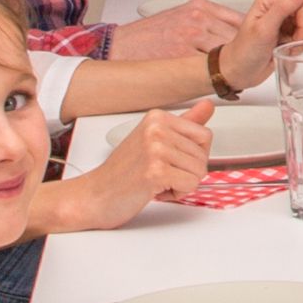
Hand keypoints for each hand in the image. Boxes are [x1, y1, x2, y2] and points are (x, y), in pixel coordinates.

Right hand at [34, 101, 212, 230]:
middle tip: (158, 174)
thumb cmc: (122, 172)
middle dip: (186, 173)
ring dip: (180, 184)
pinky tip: (154, 190)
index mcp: (157, 117)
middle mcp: (156, 128)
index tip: (172, 161)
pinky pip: (190, 185)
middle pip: (203, 156)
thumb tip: (208, 105)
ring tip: (155, 181)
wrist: (94, 196)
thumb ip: (184, 124)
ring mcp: (155, 149)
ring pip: (199, 172)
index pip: (205, 136)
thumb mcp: (154, 141)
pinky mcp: (155, 171)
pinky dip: (176, 194)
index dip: (194, 156)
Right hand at [103, 0, 244, 69]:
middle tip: (250, 63)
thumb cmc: (149, 34)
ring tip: (237, 72)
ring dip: (233, 62)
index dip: (251, 34)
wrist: (120, 46)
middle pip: (237, 35)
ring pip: (226, 50)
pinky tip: (220, 78)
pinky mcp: (182, 54)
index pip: (239, 19)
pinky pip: (209, 65)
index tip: (257, 44)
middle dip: (244, 50)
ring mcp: (191, 35)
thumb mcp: (181, 15)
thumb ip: (208, 21)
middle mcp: (197, 18)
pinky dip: (217, 72)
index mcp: (199, 6)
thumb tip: (235, 32)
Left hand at [224, 0, 302, 79]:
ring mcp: (285, 17)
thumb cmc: (246, 51)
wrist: (240, 72)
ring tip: (287, 48)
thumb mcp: (264, 29)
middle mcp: (279, 4)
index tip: (295, 38)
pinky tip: (290, 50)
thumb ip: (282, 8)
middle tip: (291, 46)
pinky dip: (301, 44)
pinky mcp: (289, 30)